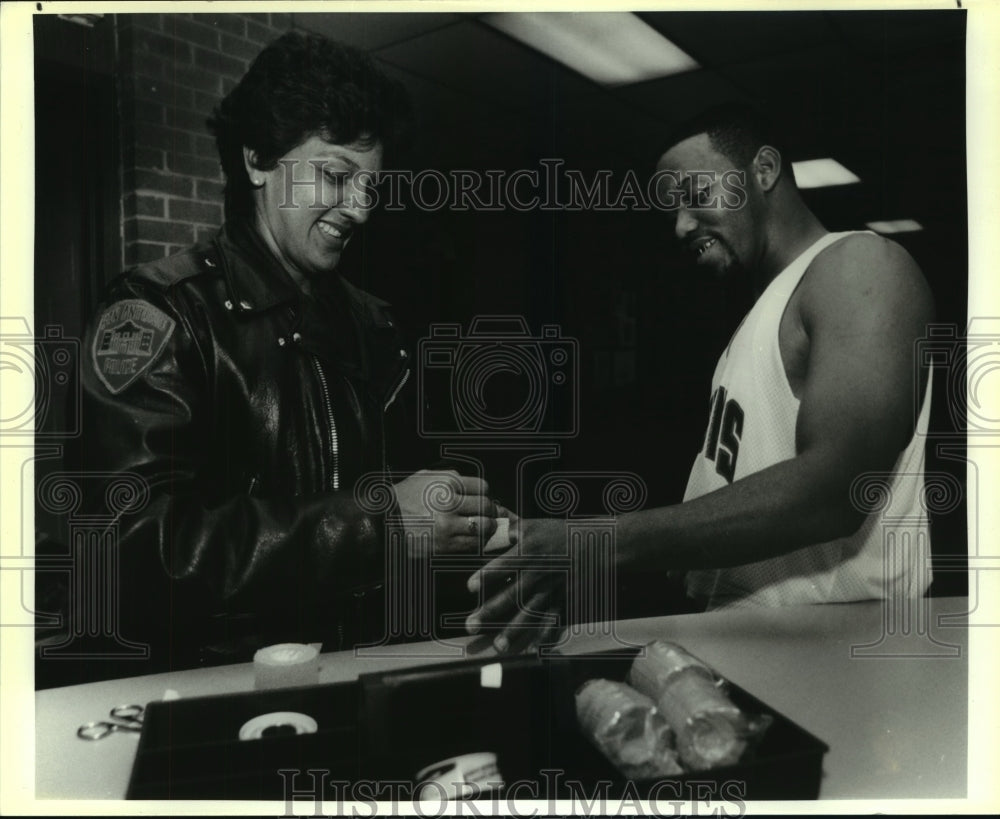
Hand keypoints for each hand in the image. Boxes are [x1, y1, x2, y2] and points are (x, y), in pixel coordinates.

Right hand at [392, 469, 496, 554]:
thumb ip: (453, 479)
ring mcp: (447, 525)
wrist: (381, 521)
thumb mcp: (426, 477)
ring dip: (486, 530)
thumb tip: (480, 490)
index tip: (482, 500)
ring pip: (484, 529)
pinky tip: (468, 539)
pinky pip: (471, 545)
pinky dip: (475, 543)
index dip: (486, 495)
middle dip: (490, 513)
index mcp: (446, 482)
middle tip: (487, 516)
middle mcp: (449, 503)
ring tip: (480, 529)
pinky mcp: (443, 545)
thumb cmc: (404, 498)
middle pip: (487, 508)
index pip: (483, 488)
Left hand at [465, 517, 568, 653]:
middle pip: (511, 595)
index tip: (469, 587)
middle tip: (470, 626)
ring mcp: (552, 589)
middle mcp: (538, 573)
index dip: (486, 576)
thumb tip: (487, 529)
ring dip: (513, 630)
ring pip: (530, 613)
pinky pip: (554, 620)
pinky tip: (534, 648)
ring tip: (498, 647)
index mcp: (529, 552)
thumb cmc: (560, 533)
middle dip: (490, 611)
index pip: (503, 565)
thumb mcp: (533, 525)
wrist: (599, 544)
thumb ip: (509, 530)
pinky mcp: (565, 600)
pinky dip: (545, 635)